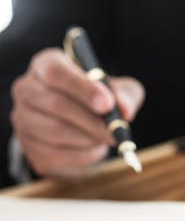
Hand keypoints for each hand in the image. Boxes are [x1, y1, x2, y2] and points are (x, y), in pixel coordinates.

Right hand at [10, 48, 144, 177]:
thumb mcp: (119, 91)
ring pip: (54, 131)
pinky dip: (82, 155)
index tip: (107, 104)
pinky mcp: (29, 147)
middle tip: (114, 130)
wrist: (87, 127)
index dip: (83, 88)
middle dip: (90, 120)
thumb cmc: (102, 100)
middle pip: (55, 104)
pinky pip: (55, 154)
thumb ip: (125, 95)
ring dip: (88, 138)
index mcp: (47, 65)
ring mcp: (23, 119)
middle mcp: (27, 89)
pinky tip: (95, 149)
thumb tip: (124, 112)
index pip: (56, 72)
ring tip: (106, 138)